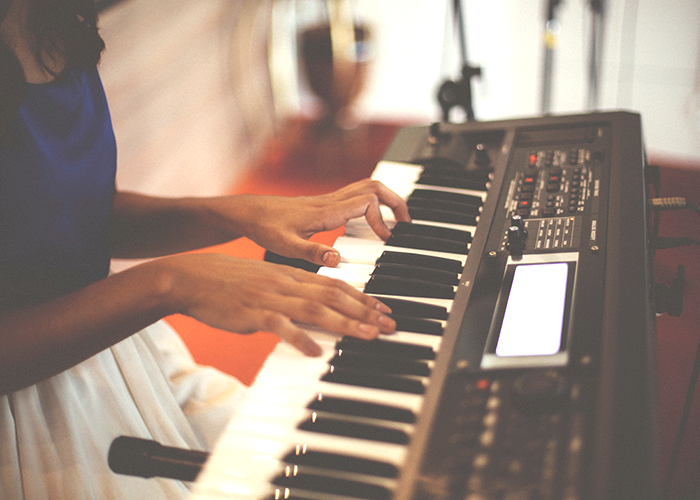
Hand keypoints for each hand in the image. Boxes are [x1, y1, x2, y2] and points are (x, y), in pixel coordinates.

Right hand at [160, 253, 395, 355]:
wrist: (193, 278)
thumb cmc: (230, 282)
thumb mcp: (267, 281)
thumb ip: (293, 292)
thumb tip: (317, 310)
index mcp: (291, 275)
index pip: (335, 285)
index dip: (363, 297)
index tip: (384, 309)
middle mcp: (286, 283)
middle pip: (333, 296)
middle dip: (364, 311)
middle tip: (389, 325)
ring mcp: (269, 297)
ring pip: (314, 309)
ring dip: (344, 323)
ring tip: (367, 335)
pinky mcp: (252, 313)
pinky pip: (280, 326)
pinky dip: (298, 337)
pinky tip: (314, 351)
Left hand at [208, 179, 410, 266]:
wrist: (249, 213)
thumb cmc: (264, 228)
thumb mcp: (283, 246)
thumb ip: (310, 253)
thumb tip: (336, 259)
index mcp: (326, 211)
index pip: (367, 202)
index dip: (381, 220)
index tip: (385, 240)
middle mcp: (331, 202)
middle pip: (374, 187)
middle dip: (396, 202)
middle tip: (406, 224)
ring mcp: (329, 201)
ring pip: (368, 188)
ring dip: (387, 200)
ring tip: (397, 223)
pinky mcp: (325, 204)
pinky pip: (357, 196)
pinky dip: (373, 205)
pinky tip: (372, 225)